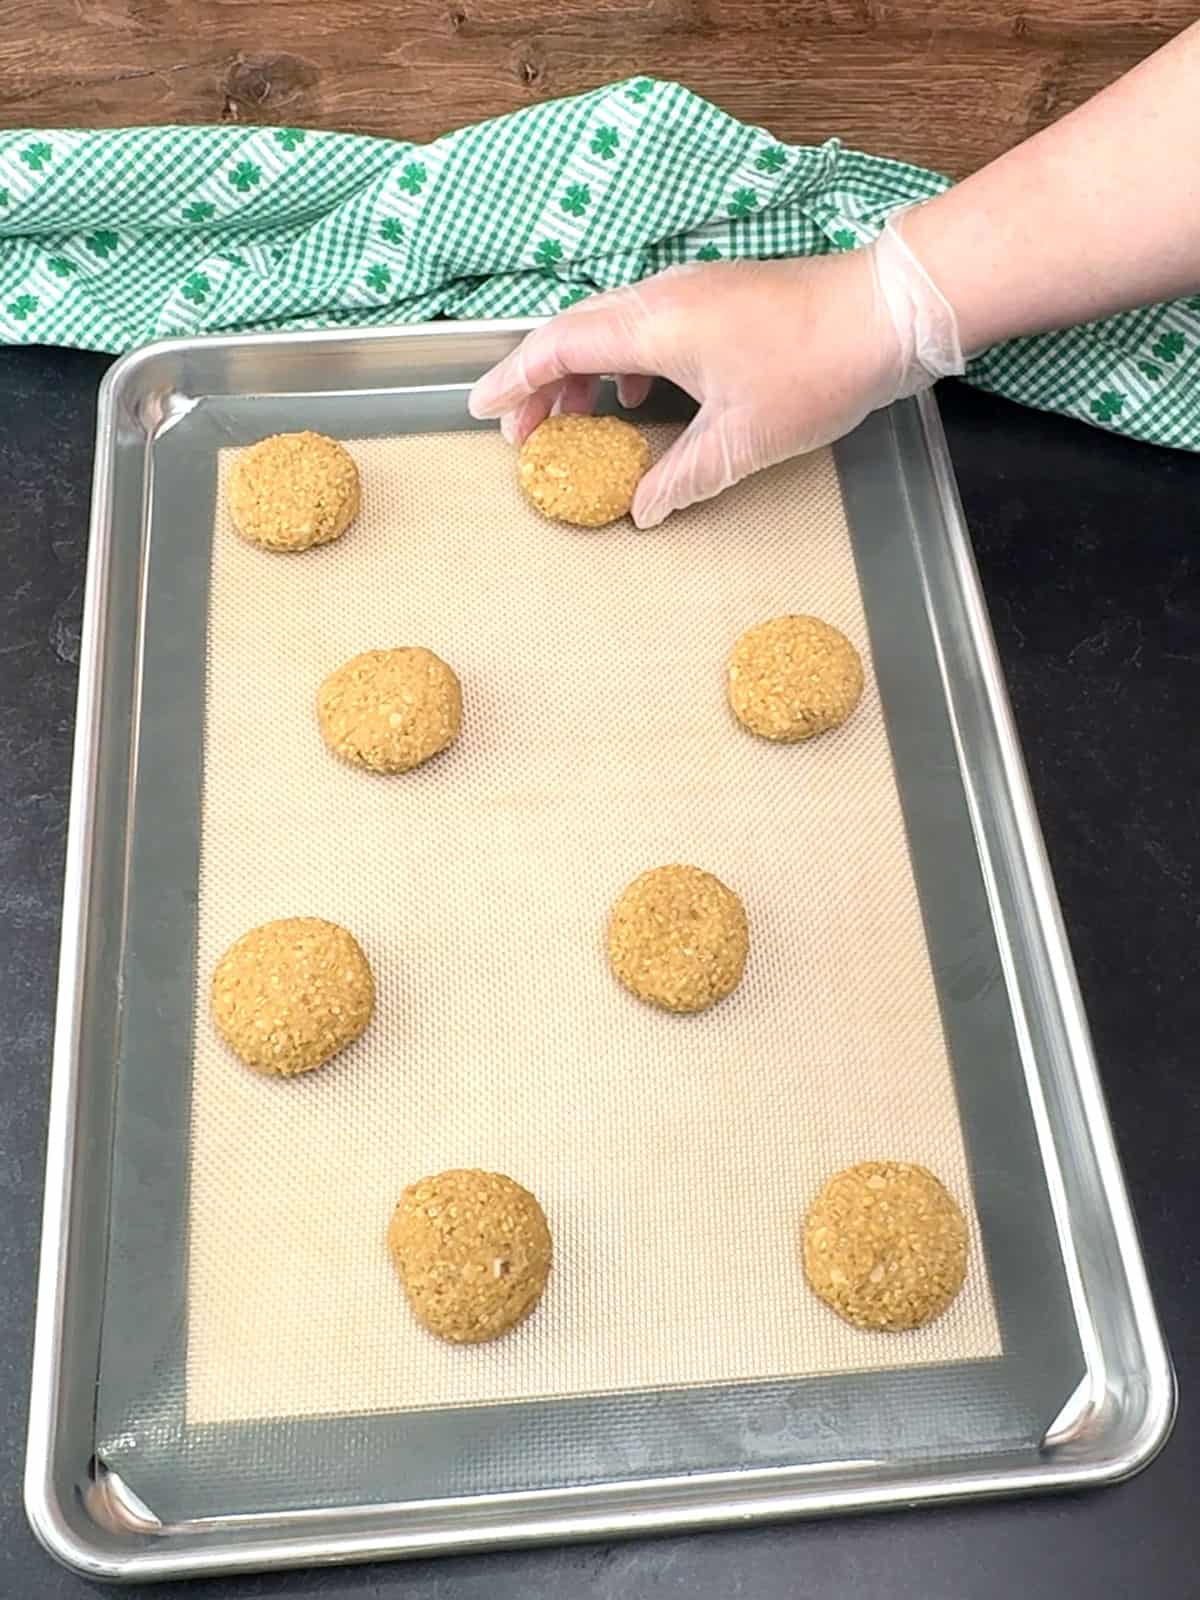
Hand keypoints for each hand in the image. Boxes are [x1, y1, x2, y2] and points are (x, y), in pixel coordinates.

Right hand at [468, 248, 930, 528]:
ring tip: (575, 420)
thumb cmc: (814, 372)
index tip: (481, 410)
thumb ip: (680, 479)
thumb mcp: (739, 443)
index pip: (557, 347)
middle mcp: (661, 296)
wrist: (885, 314)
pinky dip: (625, 361)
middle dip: (540, 384)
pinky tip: (641, 399)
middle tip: (523, 434)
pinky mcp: (717, 295)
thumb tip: (642, 509)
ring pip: (609, 326)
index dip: (513, 380)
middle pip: (574, 333)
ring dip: (582, 372)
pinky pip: (646, 324)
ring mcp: (690, 289)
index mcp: (652, 326)